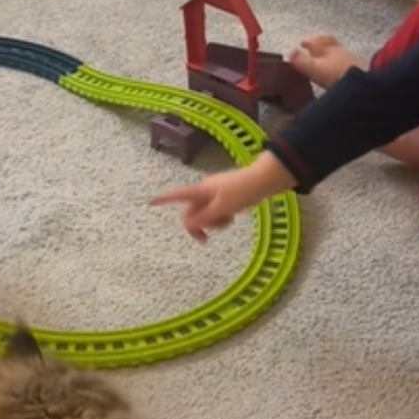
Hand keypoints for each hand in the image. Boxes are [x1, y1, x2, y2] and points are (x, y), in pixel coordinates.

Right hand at [151, 158, 288, 242]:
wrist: (267, 179)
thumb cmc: (243, 191)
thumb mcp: (222, 208)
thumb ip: (204, 218)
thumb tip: (187, 225)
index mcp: (201, 191)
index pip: (178, 195)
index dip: (164, 199)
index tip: (150, 202)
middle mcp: (205, 191)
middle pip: (192, 211)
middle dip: (200, 224)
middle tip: (207, 239)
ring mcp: (216, 194)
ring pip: (206, 213)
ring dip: (214, 222)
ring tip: (229, 221)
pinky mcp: (227, 196)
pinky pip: (217, 211)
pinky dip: (223, 217)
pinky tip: (234, 216)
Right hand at [285, 34, 364, 89]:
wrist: (362, 82)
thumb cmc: (336, 74)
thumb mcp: (314, 68)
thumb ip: (301, 61)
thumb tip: (289, 52)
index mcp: (324, 48)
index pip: (313, 41)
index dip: (307, 42)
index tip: (301, 43)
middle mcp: (336, 49)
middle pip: (326, 42)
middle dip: (318, 42)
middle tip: (312, 44)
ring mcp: (348, 57)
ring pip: (335, 49)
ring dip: (328, 50)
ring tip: (323, 54)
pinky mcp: (356, 67)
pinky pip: (343, 59)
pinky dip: (337, 59)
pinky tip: (337, 66)